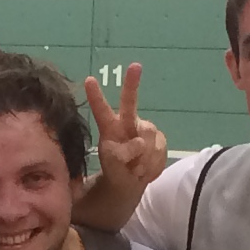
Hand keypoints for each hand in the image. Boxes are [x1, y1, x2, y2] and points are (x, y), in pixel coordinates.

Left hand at [80, 63, 166, 195]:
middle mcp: (127, 123)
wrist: (131, 184)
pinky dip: (153, 164)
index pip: (101, 111)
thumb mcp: (113, 167)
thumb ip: (119, 157)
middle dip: (132, 83)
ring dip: (144, 159)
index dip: (96, 97)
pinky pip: (160, 149)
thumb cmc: (114, 172)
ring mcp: (144, 130)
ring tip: (136, 170)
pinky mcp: (159, 139)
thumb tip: (138, 144)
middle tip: (135, 66)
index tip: (88, 80)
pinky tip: (145, 171)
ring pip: (149, 137)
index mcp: (109, 128)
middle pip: (130, 102)